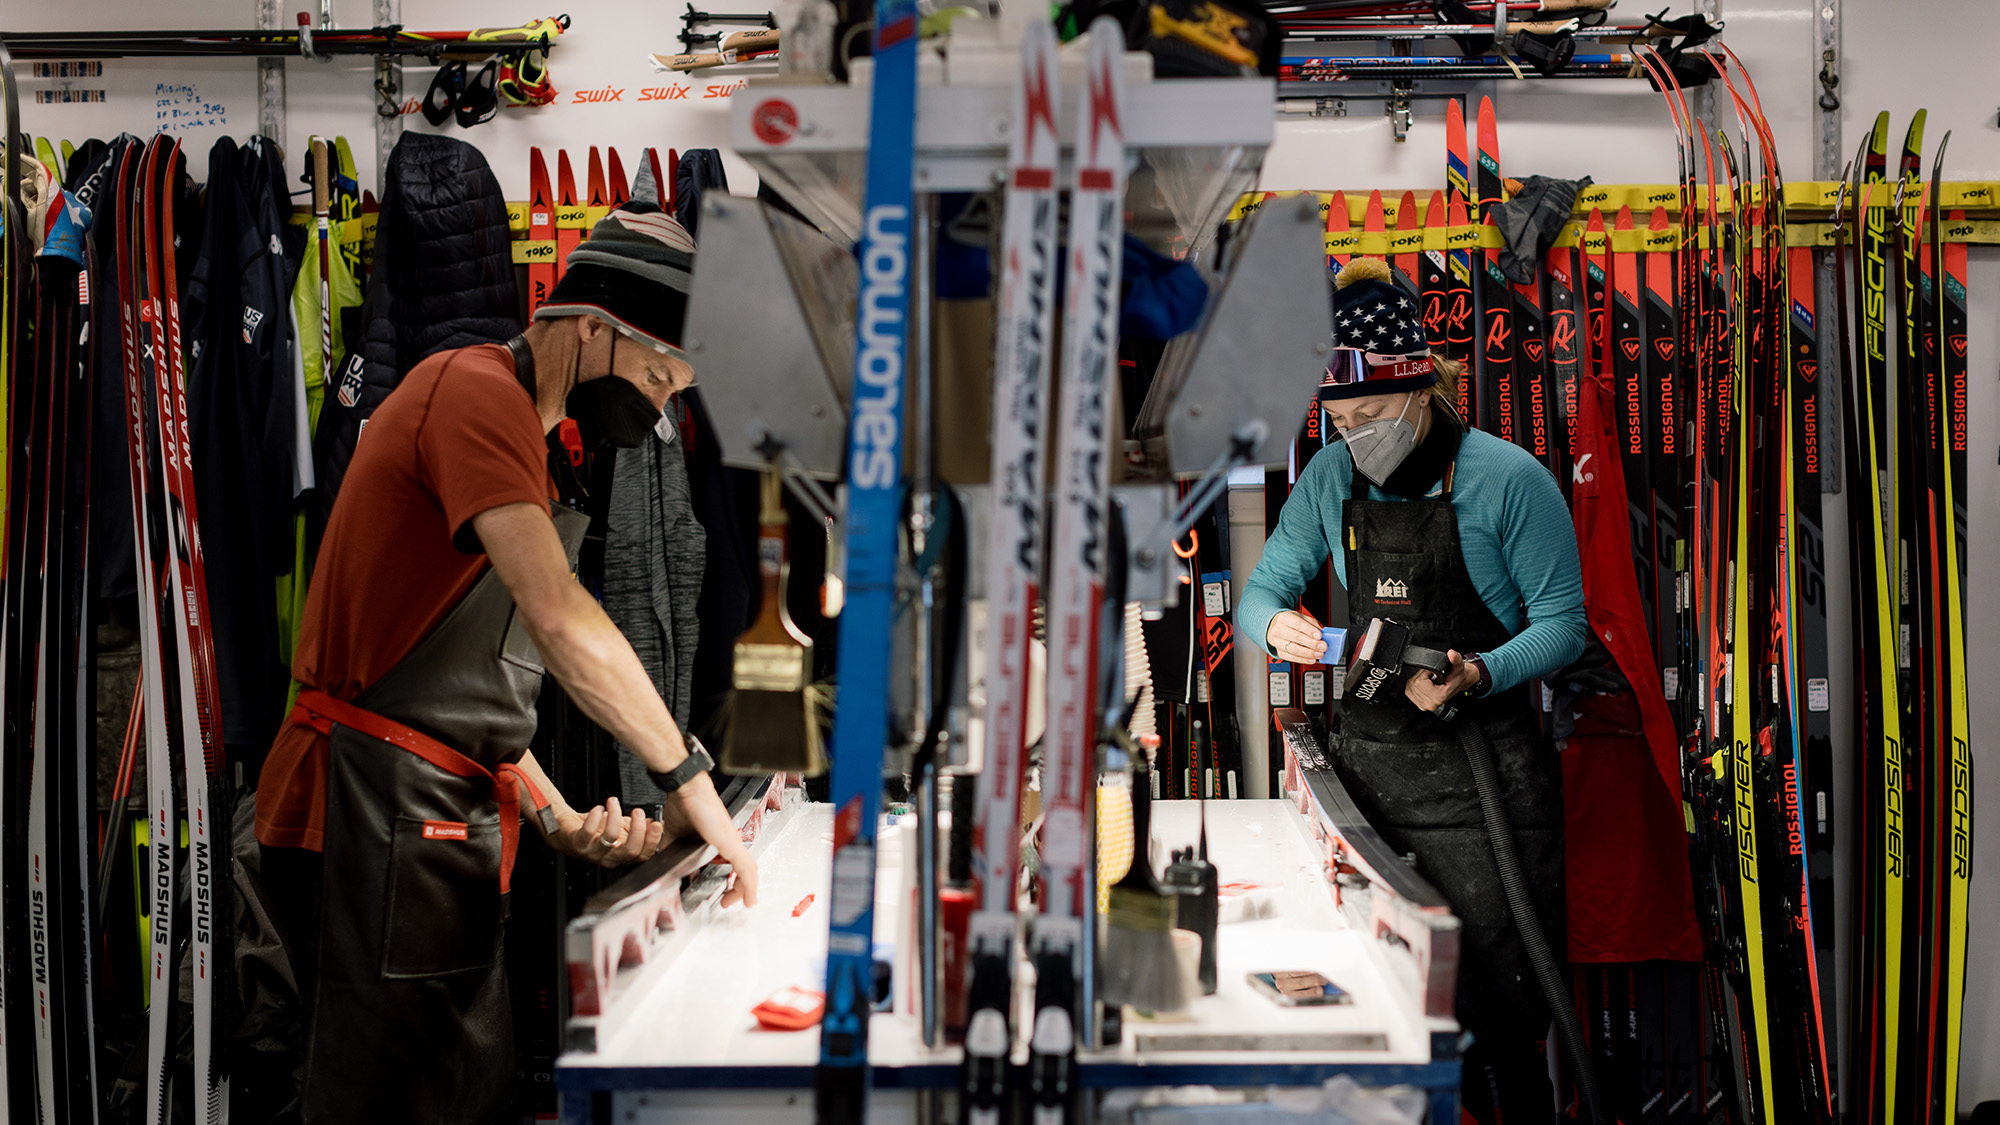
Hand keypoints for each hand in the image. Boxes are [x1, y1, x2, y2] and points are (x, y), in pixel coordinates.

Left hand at [549, 796, 665, 866]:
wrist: (568, 830)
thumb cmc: (596, 830)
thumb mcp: (623, 829)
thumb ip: (640, 828)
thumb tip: (656, 823)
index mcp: (623, 856)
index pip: (643, 855)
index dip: (653, 840)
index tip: (657, 823)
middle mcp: (609, 858)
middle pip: (630, 851)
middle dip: (638, 829)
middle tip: (638, 811)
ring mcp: (593, 852)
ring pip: (610, 837)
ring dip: (615, 815)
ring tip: (613, 802)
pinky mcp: (578, 843)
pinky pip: (589, 831)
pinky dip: (595, 816)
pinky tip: (598, 809)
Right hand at [654, 772, 760, 907]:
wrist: (685, 789)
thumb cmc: (684, 805)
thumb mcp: (677, 838)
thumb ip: (677, 853)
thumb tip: (670, 866)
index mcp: (719, 840)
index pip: (733, 864)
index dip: (732, 880)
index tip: (725, 892)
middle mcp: (730, 840)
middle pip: (744, 869)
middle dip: (739, 889)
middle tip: (728, 901)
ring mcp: (731, 841)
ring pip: (748, 870)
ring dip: (745, 889)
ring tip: (740, 902)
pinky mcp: (729, 843)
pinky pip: (745, 867)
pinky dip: (748, 884)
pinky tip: (748, 896)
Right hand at [1266, 609, 1327, 664]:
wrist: (1276, 627)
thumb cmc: (1291, 622)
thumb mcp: (1301, 618)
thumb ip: (1313, 625)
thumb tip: (1324, 636)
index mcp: (1285, 618)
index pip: (1298, 624)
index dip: (1310, 631)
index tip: (1320, 636)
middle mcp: (1279, 630)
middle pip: (1297, 638)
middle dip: (1312, 644)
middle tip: (1323, 647)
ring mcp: (1278, 642)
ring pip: (1294, 649)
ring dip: (1309, 653)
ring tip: (1319, 654)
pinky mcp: (1279, 652)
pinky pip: (1291, 658)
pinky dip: (1303, 660)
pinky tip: (1311, 659)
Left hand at [1405, 648, 1480, 712]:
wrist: (1458, 683)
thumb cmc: (1456, 676)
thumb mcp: (1458, 665)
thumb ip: (1456, 659)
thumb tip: (1451, 654)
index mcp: (1438, 697)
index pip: (1418, 682)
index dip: (1424, 673)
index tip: (1432, 673)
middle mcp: (1430, 704)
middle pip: (1413, 684)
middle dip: (1421, 676)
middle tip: (1431, 676)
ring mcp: (1424, 706)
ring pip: (1409, 687)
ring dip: (1417, 681)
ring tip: (1429, 680)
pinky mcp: (1419, 704)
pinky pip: (1408, 690)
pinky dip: (1414, 685)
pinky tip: (1425, 685)